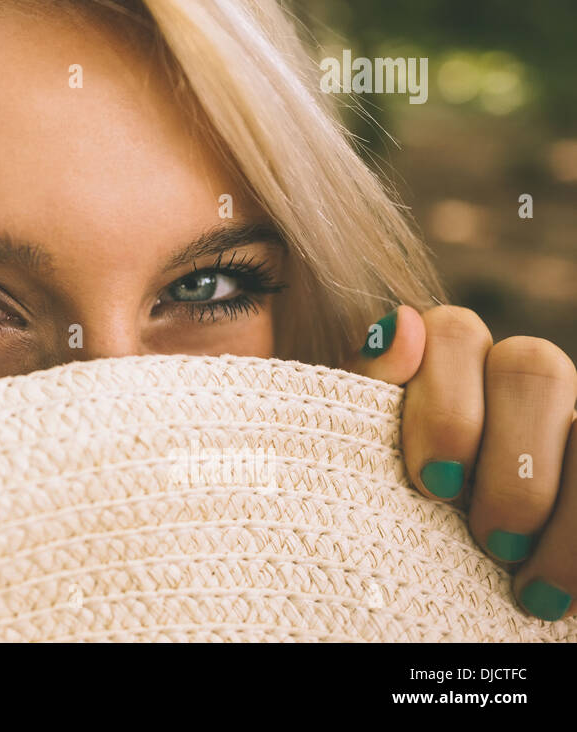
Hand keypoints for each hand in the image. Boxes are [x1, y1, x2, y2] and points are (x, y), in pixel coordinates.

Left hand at [352, 305, 576, 621]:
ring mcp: (570, 421)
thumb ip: (371, 393)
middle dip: (511, 461)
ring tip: (527, 585)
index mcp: (449, 360)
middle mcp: (519, 378)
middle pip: (535, 365)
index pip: (455, 331)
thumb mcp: (366, 456)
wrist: (432, 578)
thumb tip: (400, 326)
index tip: (432, 486)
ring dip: (560, 509)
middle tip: (490, 539)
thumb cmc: (385, 507)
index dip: (446, 406)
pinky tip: (559, 596)